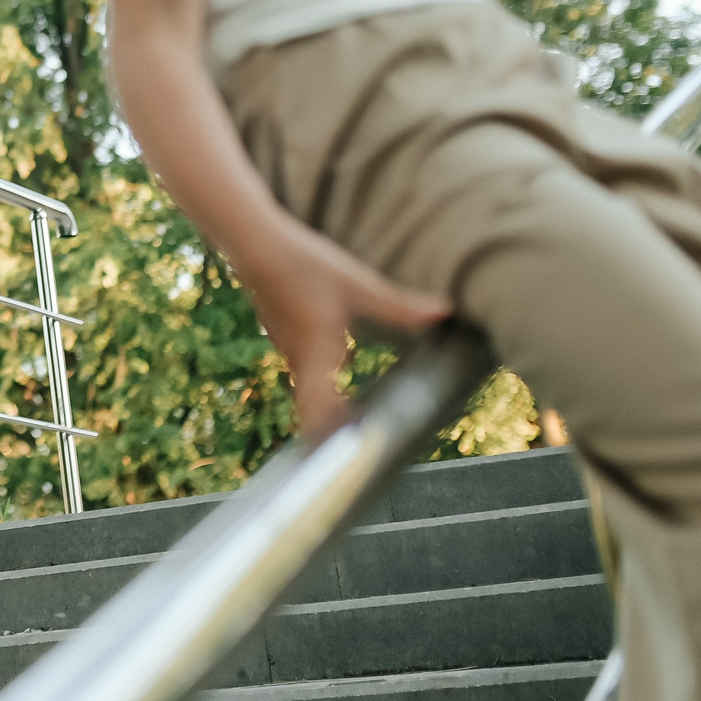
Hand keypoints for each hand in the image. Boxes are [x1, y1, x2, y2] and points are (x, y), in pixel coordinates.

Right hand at [235, 219, 450, 438]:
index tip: (352, 458)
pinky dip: (325, 371)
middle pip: (314, 404)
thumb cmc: (304, 264)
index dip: (332, 439)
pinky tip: (345, 357)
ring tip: (358, 409)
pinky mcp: (284, 328)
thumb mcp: (357, 284)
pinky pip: (307, 361)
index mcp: (317, 355)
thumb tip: (444, 312)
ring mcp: (287, 343)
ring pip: (310, 382)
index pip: (319, 412)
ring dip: (330, 398)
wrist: (256, 242)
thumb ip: (399, 305)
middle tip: (361, 442)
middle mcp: (299, 356)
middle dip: (335, 423)